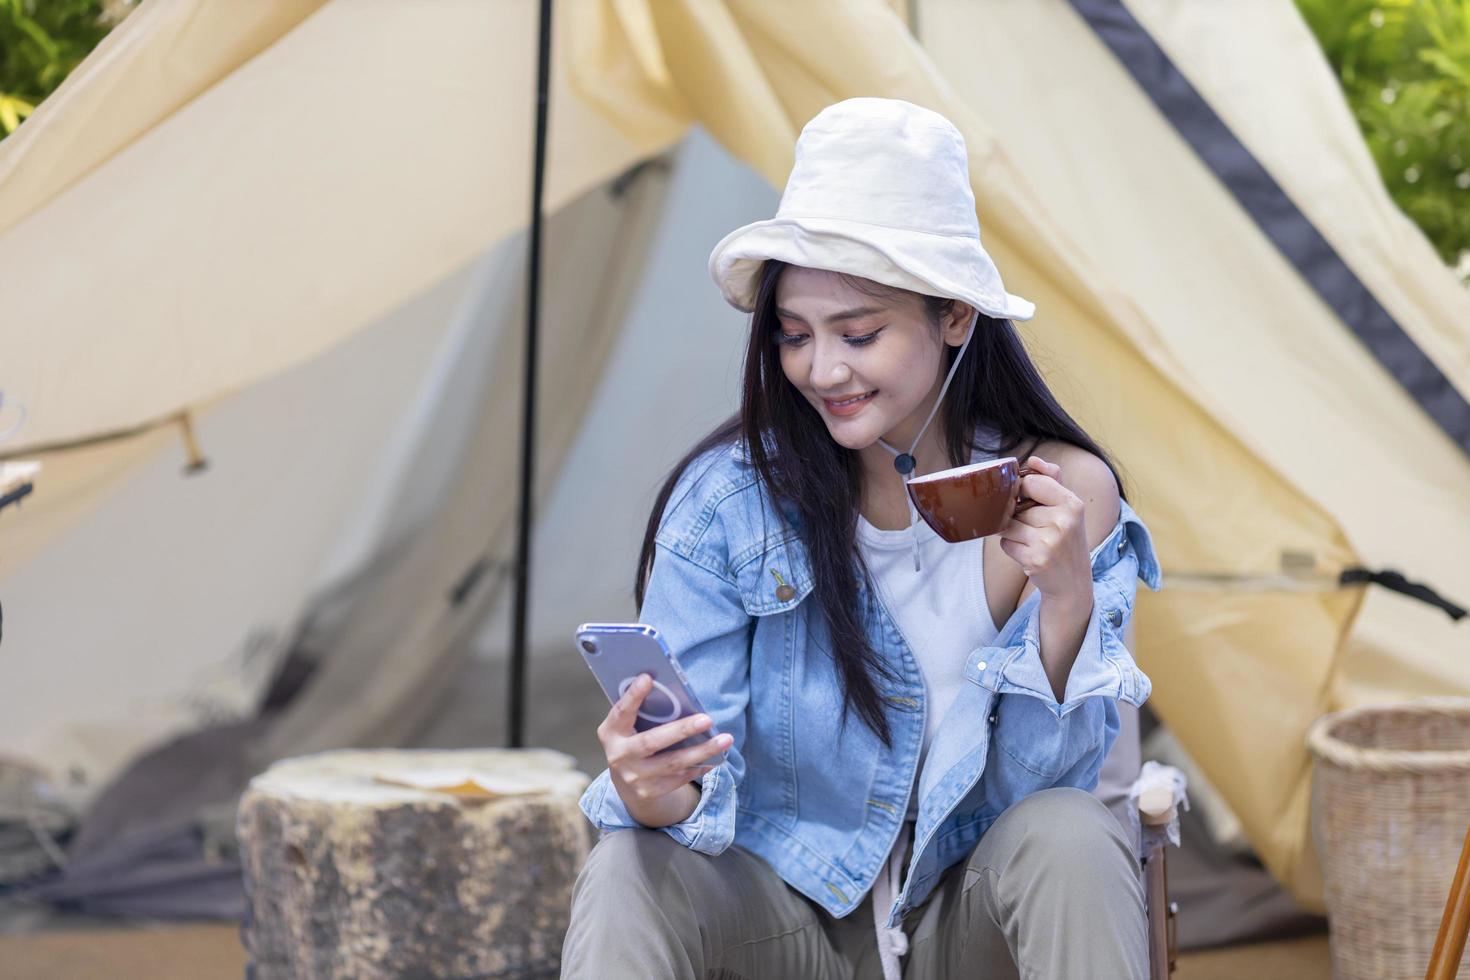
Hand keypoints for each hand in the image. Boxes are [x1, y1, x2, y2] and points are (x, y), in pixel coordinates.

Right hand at [598, 673, 732, 808]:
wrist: (626, 783)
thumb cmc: (633, 740)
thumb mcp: (628, 726)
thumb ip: (642, 711)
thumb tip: (672, 689)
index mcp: (611, 733)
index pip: (621, 712)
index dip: (633, 696)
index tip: (648, 678)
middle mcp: (619, 756)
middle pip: (651, 742)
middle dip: (681, 730)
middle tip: (707, 719)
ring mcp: (634, 777)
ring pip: (673, 763)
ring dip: (702, 751)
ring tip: (726, 739)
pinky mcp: (650, 792)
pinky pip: (680, 778)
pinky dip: (700, 766)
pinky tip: (715, 757)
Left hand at [998, 456, 1091, 602]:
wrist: (1073, 583)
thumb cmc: (1065, 540)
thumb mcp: (1067, 508)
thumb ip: (1051, 480)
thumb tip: (1034, 460)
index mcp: (1072, 504)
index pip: (1031, 482)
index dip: (1022, 491)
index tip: (1028, 502)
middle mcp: (1064, 521)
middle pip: (1016, 507)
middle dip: (1018, 517)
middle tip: (1037, 530)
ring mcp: (1050, 541)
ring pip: (1007, 525)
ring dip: (1012, 534)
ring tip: (1032, 541)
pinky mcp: (1036, 559)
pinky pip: (1006, 544)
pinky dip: (1011, 548)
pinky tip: (1029, 554)